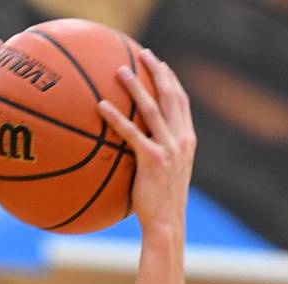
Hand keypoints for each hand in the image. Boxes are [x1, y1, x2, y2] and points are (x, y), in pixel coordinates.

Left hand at [98, 49, 195, 229]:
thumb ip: (160, 156)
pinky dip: (116, 117)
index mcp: (186, 141)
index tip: (161, 65)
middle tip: (142, 54)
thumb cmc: (162, 205)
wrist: (166, 224)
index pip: (181, 102)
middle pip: (170, 95)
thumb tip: (139, 149)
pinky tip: (101, 107)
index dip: (172, 80)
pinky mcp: (152, 159)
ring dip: (135, 86)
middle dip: (157, 71)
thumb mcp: (167, 176)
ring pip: (151, 107)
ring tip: (119, 71)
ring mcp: (168, 149)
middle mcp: (181, 140)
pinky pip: (131, 132)